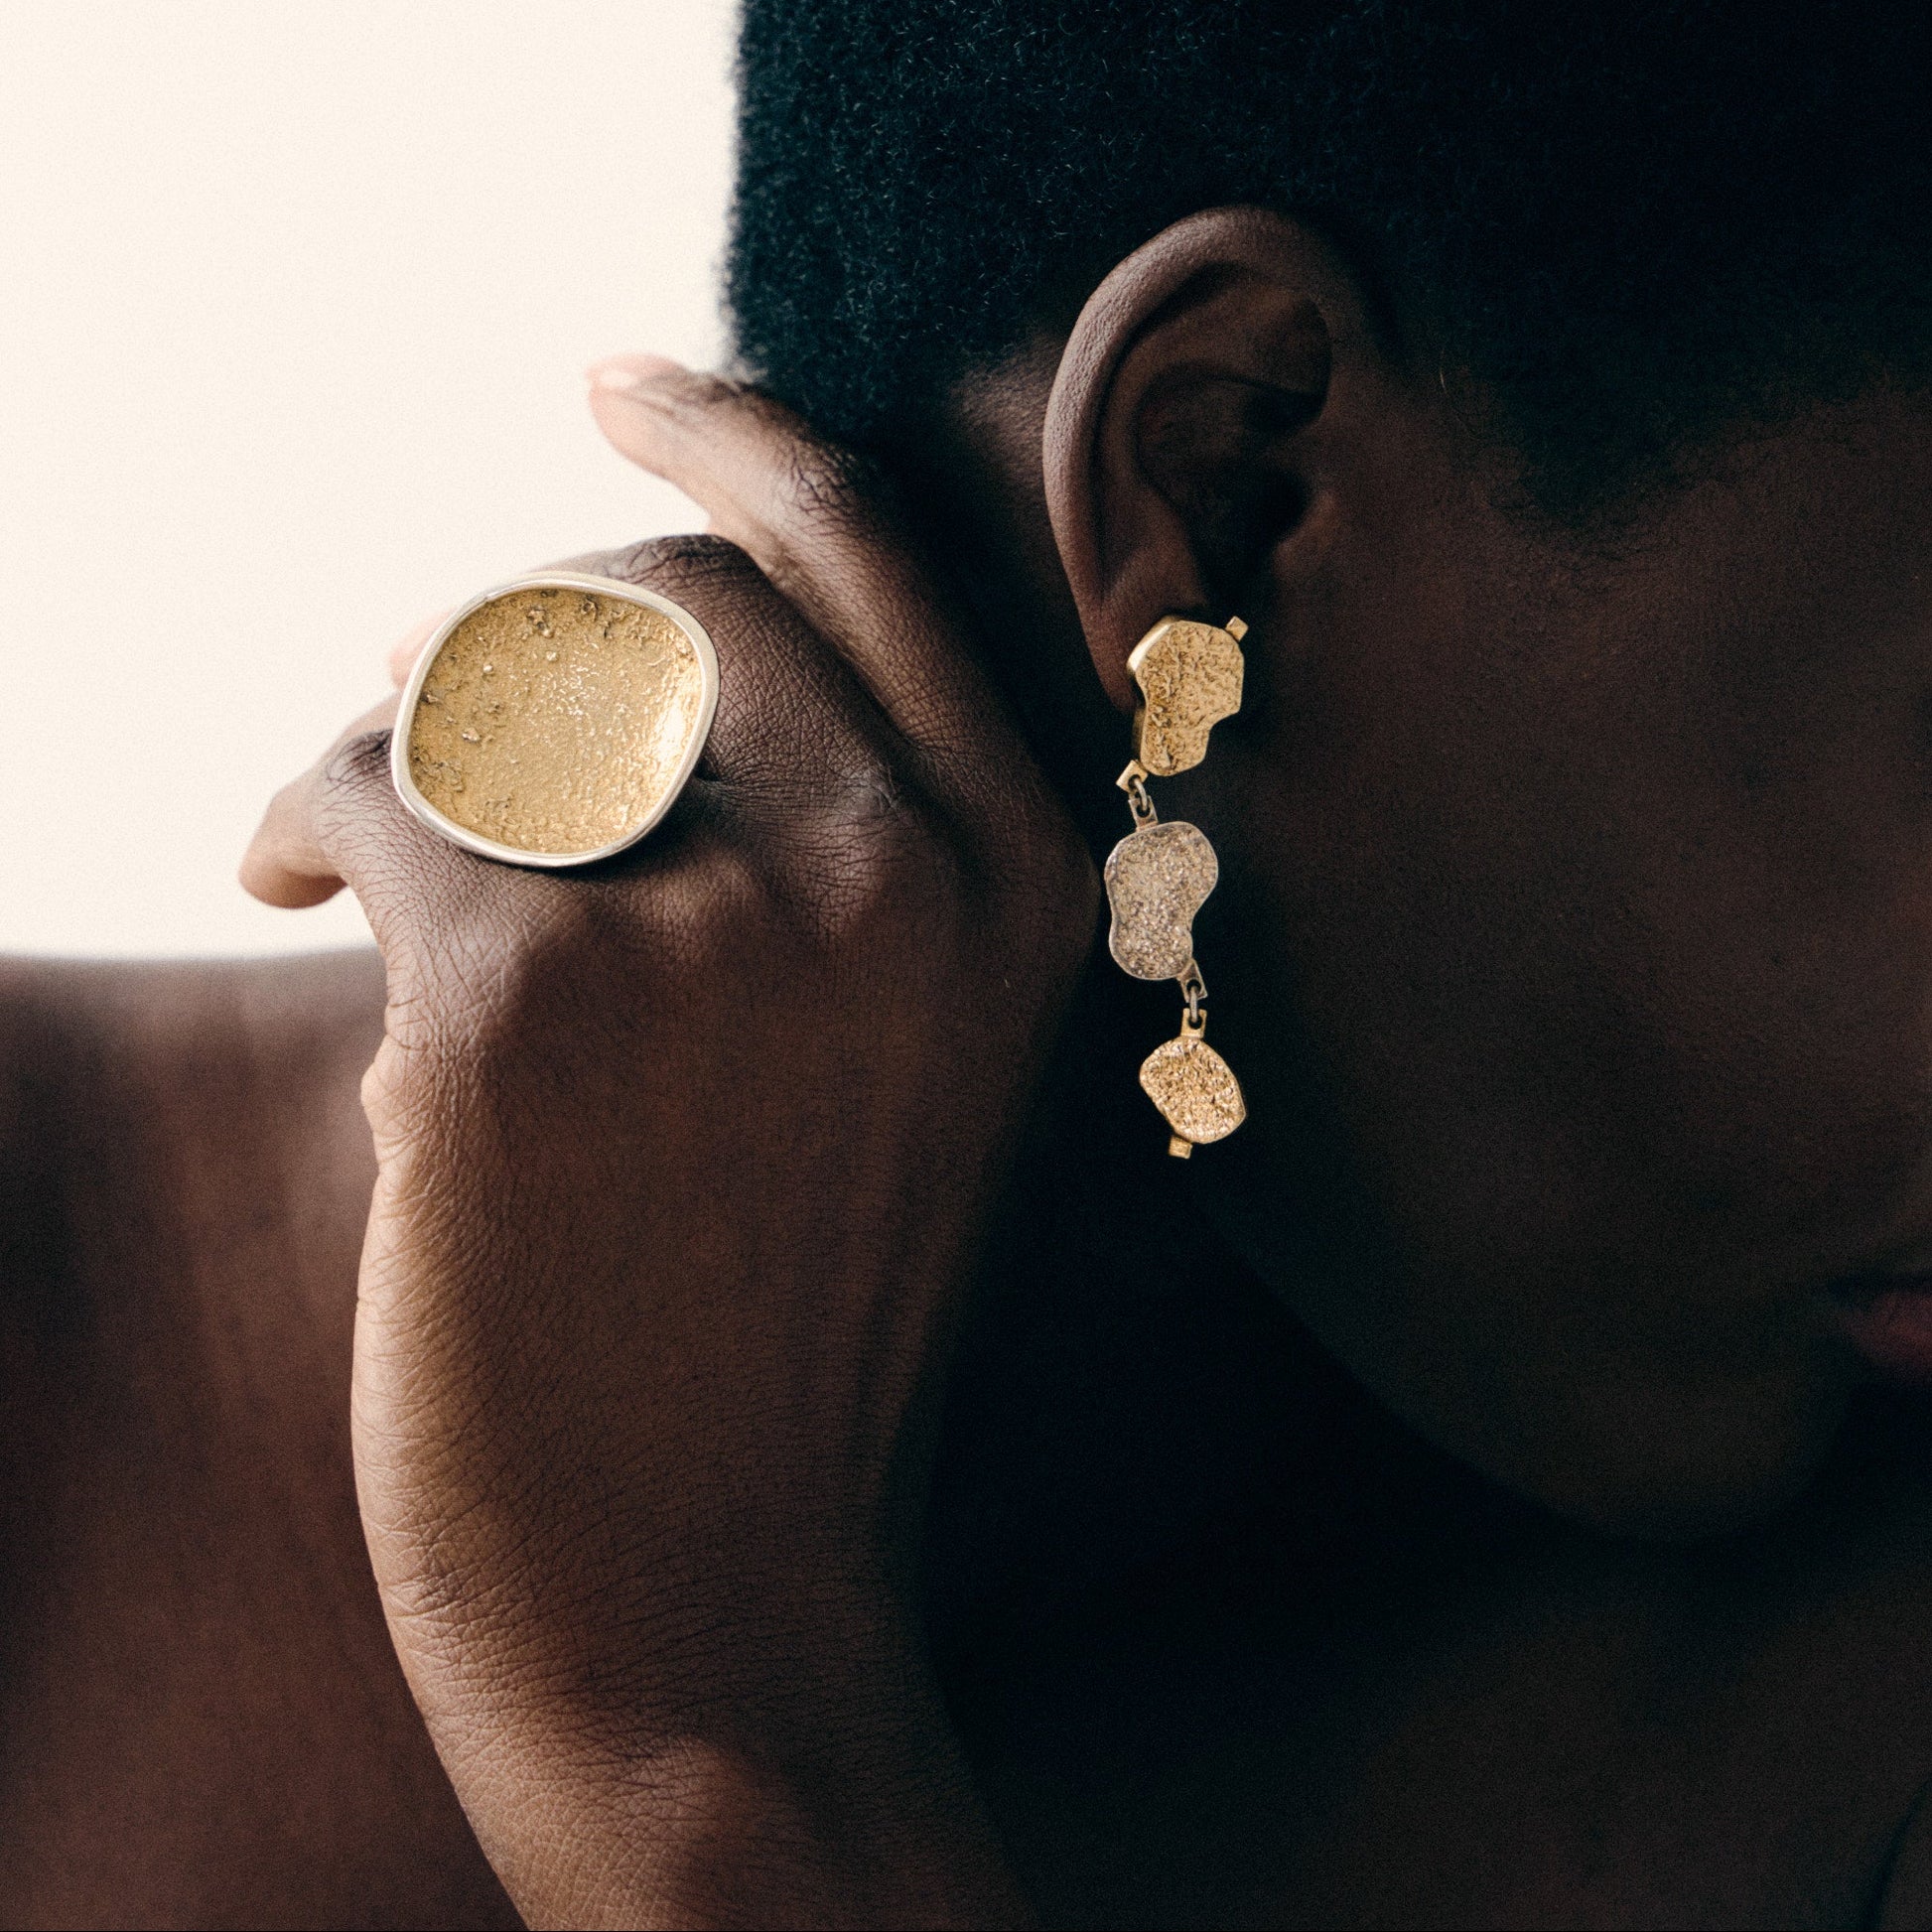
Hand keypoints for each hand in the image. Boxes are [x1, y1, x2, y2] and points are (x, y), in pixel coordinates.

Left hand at [240, 361, 1094, 1926]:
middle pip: (665, 589)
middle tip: (415, 680)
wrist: (707, 1597)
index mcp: (1025, 879)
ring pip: (499, 672)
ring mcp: (728, 933)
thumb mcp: (906, 1058)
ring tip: (346, 818)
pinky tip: (282, 888)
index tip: (620, 383)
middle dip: (516, 611)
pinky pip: (370, 790)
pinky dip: (303, 811)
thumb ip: (853, 845)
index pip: (863, 546)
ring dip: (395, 713)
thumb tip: (646, 632)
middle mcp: (910, 873)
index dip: (726, 437)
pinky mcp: (525, 1005)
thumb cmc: (786, 1327)